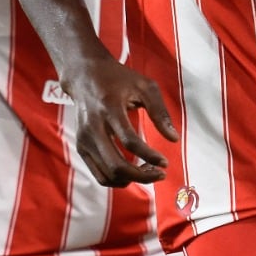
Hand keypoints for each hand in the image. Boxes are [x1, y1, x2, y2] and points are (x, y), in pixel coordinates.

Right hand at [63, 53, 177, 185]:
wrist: (85, 76)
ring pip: (107, 174)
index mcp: (110, 108)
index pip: (129, 141)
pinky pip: (99, 174)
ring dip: (131, 179)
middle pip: (116, 165)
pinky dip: (118, 179)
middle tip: (160, 174)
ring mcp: (84, 140)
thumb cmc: (119, 79)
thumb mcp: (145, 87)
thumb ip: (160, 112)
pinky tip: (133, 171)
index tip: (165, 162)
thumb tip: (174, 138)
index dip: (149, 155)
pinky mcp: (81, 147)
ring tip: (148, 171)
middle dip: (141, 175)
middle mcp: (93, 127)